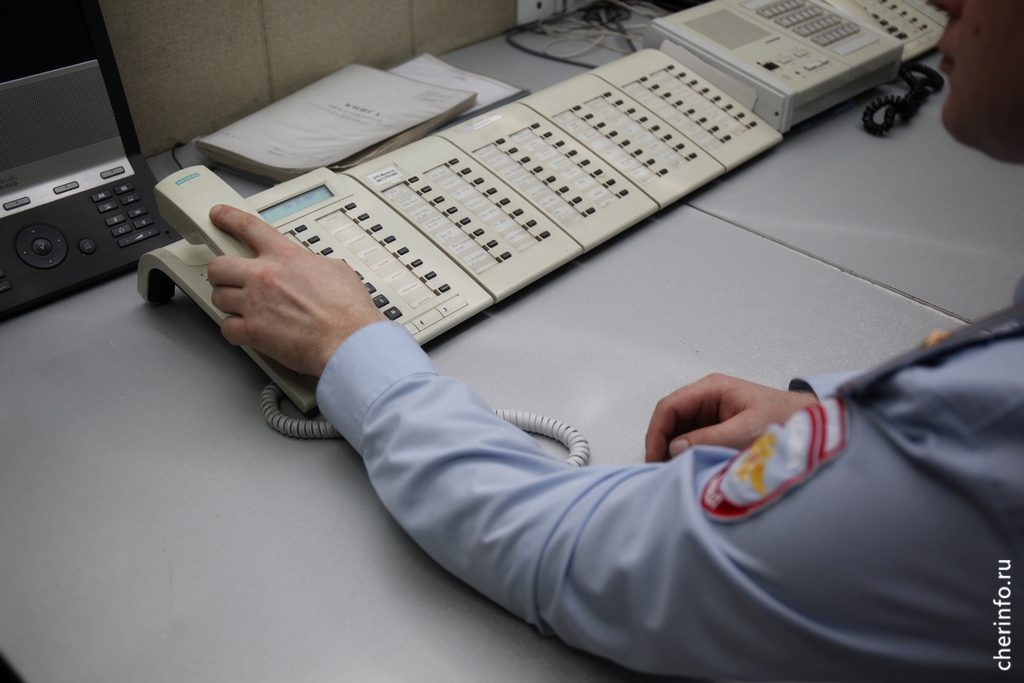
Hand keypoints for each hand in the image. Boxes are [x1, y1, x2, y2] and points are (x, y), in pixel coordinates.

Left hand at [205, 205, 384, 375]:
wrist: (348, 340)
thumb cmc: (348, 311)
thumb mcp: (336, 270)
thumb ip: (311, 264)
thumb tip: (308, 267)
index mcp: (285, 257)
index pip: (248, 227)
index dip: (229, 217)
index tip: (219, 215)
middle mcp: (264, 277)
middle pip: (219, 265)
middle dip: (221, 273)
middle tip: (228, 278)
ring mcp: (255, 304)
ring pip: (218, 297)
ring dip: (228, 303)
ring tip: (242, 308)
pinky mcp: (253, 332)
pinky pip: (227, 328)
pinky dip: (234, 331)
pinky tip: (246, 331)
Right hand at [644, 373, 817, 461]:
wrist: (811, 424)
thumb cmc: (784, 420)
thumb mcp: (744, 431)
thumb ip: (708, 439)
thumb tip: (674, 449)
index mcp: (711, 389)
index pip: (669, 407)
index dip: (657, 433)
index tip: (654, 458)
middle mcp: (707, 398)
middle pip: (671, 419)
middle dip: (662, 444)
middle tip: (662, 470)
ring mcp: (712, 413)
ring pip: (679, 431)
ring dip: (674, 451)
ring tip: (675, 472)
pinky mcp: (718, 428)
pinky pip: (693, 439)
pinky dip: (687, 454)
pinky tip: (689, 467)